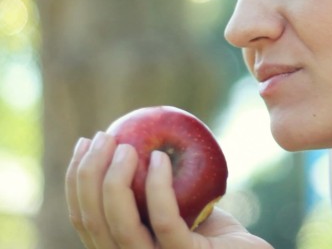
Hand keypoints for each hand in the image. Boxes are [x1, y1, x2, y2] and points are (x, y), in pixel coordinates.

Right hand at [65, 132, 272, 248]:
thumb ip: (149, 186)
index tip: (84, 143)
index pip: (85, 219)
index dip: (76, 180)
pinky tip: (160, 158)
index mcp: (120, 248)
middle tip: (104, 137)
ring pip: (121, 225)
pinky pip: (165, 221)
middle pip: (94, 222)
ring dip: (115, 180)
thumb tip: (127, 141)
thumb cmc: (212, 229)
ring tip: (126, 146)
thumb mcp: (174, 204)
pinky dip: (158, 187)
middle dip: (89, 174)